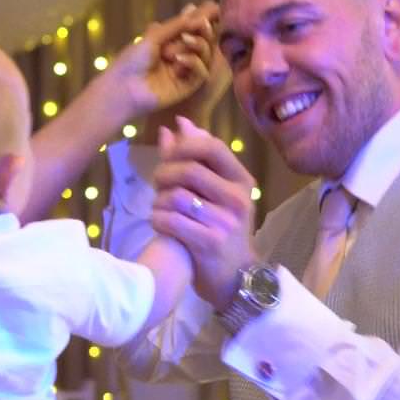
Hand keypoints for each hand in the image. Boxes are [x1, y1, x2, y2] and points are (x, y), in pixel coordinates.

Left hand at [144, 8, 232, 135]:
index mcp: (170, 41)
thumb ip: (176, 25)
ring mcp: (185, 71)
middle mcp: (180, 55)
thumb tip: (195, 10)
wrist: (123, 87)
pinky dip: (194, 62)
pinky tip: (178, 60)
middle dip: (203, 30)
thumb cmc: (132, 61)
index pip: (193, 29)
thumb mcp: (154, 36)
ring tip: (184, 39)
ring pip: (205, 54)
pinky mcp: (187, 86)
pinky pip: (201, 72)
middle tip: (201, 22)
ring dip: (197, 44)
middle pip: (204, 40)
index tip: (213, 7)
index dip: (203, 19)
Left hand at [149, 116, 256, 309]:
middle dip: (164, 174)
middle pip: (189, 170)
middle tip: (158, 184)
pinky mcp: (209, 243)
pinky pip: (170, 221)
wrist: (234, 277)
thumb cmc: (221, 228)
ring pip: (176, 196)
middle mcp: (237, 198)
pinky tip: (160, 222)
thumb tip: (179, 123)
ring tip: (159, 207)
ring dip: (158, 201)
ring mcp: (225, 222)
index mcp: (241, 180)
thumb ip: (196, 156)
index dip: (183, 146)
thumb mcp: (216, 191)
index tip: (169, 157)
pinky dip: (158, 219)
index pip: (212, 147)